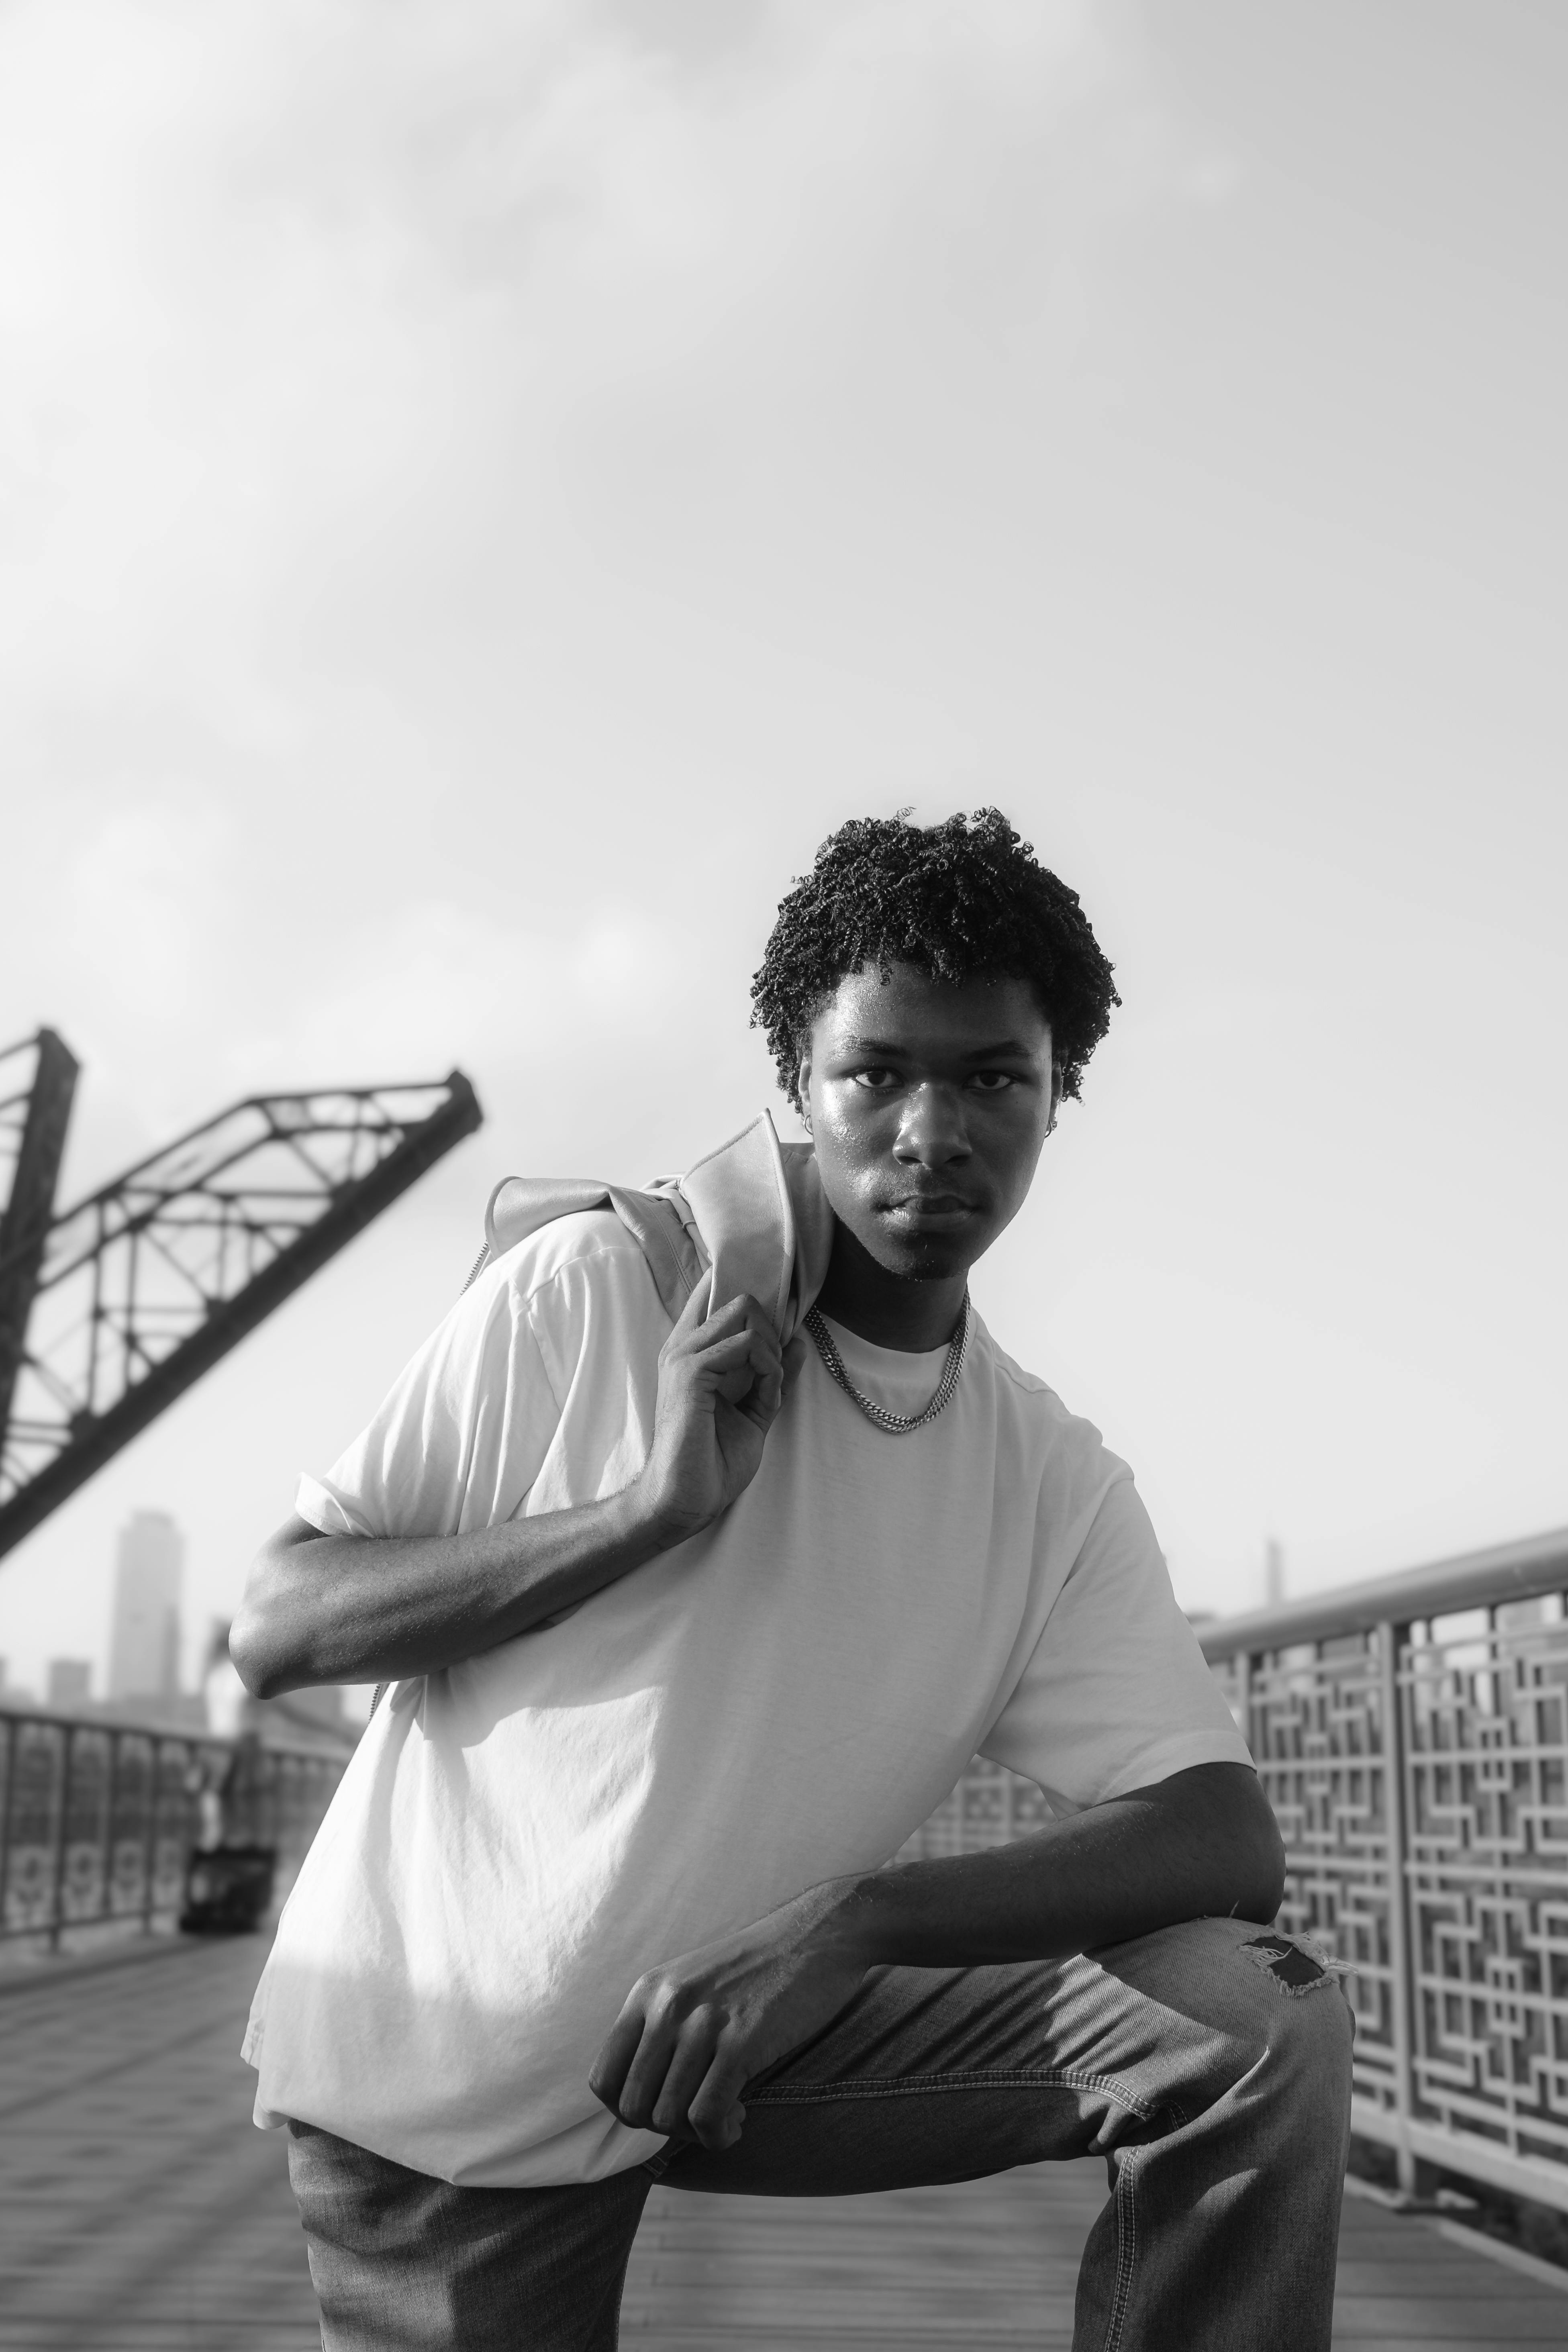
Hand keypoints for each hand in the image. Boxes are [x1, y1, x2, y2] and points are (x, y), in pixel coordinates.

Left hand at [588, 1881, 868, 2151]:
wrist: (818, 1933)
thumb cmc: (759, 1967)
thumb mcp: (692, 1983)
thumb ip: (661, 2027)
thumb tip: (642, 2095)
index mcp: (648, 1992)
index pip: (602, 2079)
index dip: (627, 2111)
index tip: (663, 2108)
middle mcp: (666, 2006)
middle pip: (633, 2106)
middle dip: (664, 2128)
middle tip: (700, 2116)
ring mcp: (703, 2022)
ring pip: (668, 2116)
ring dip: (697, 2133)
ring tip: (727, 2116)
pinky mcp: (741, 2040)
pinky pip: (707, 2115)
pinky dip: (719, 2134)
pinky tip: (740, 2119)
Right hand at [634, 1272, 807, 1544]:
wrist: (688, 1497)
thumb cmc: (713, 1460)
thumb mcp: (754, 1410)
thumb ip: (771, 1376)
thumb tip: (798, 1344)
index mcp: (693, 1351)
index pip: (717, 1293)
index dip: (756, 1294)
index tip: (784, 1306)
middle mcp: (683, 1345)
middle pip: (742, 1300)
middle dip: (773, 1330)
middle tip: (775, 1370)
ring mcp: (683, 1355)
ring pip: (746, 1315)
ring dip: (771, 1350)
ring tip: (768, 1386)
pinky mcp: (690, 1371)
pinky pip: (746, 1345)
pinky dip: (767, 1366)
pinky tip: (764, 1392)